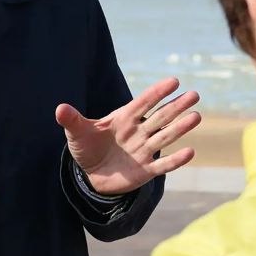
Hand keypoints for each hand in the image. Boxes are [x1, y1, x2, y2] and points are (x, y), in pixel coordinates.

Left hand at [55, 77, 200, 195]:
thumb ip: (72, 120)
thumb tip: (59, 109)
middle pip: (160, 117)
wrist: (91, 174)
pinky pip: (163, 165)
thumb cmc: (86, 147)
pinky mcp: (145, 171)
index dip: (157, 92)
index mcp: (124, 118)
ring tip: (196, 116)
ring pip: (165, 137)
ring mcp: (143, 150)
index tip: (174, 81)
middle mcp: (138, 132)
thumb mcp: (77, 132)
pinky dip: (175, 160)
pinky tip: (190, 152)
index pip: (143, 103)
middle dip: (176, 106)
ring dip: (180, 128)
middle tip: (195, 94)